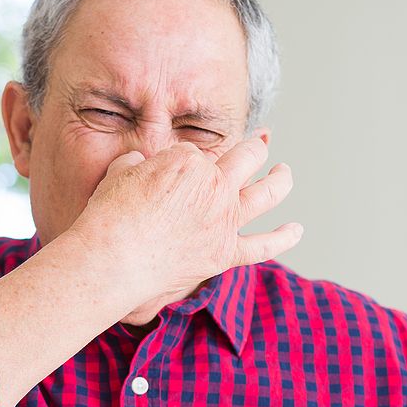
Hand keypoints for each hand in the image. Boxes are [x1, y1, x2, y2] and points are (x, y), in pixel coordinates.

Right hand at [66, 137, 302, 318]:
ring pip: (268, 193)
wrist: (114, 259)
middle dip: (253, 149)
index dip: (183, 161)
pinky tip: (296, 230)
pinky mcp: (224, 253)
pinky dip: (283, 238)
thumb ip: (137, 163)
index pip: (195, 153)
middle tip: (257, 147)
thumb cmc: (109, 216)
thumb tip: (139, 162)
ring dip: (281, 179)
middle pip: (246, 157)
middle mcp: (215, 185)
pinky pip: (263, 246)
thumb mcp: (119, 172)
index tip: (171, 173)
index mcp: (189, 160)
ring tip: (284, 173)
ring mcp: (224, 220)